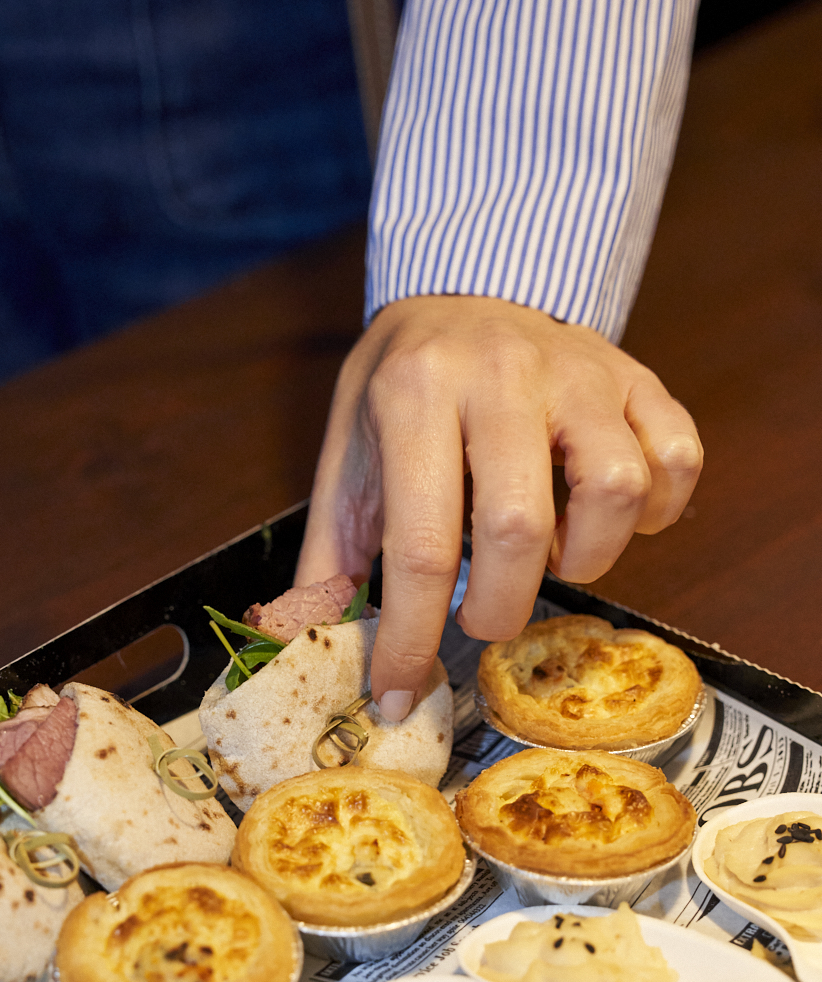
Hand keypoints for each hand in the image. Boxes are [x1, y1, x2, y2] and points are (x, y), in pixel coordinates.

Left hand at [296, 294, 701, 719]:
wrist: (464, 290)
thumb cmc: (403, 388)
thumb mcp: (347, 457)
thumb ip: (330, 552)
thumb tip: (303, 639)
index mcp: (415, 395)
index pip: (421, 546)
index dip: (412, 636)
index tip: (403, 692)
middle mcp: (501, 376)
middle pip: (520, 527)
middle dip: (502, 608)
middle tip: (483, 618)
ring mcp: (580, 372)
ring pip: (616, 489)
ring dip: (588, 556)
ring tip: (552, 554)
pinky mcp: (636, 377)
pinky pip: (677, 456)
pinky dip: (657, 511)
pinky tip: (613, 520)